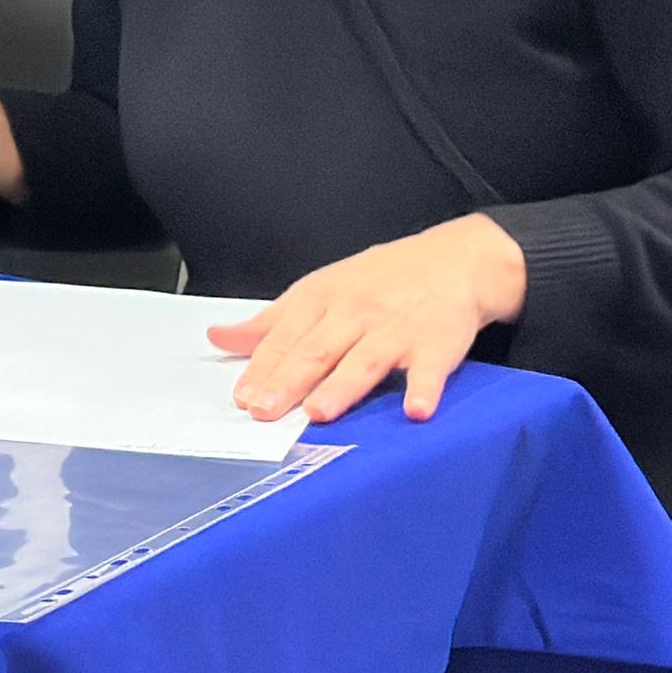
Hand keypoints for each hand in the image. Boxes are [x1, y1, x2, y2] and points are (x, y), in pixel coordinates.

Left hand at [209, 214, 525, 423]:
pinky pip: (431, 370)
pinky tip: (416, 410)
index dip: (262, 368)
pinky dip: (425, 389)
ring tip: (319, 412)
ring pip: (364, 359)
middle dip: (288, 380)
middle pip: (317, 350)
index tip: (242, 398)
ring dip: (342, 386)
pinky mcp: (437, 343)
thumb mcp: (319, 291)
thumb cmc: (378, 281)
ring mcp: (397, 329)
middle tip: (265, 410)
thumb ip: (269, 323)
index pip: (284, 337)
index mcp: (322, 299)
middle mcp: (356, 313)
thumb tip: (218, 338)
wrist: (454, 260)